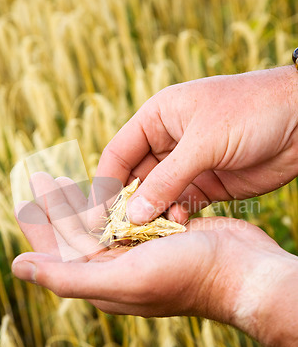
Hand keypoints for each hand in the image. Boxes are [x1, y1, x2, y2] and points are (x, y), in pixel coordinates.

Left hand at [12, 173, 297, 346]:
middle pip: (79, 232)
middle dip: (59, 205)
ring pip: (102, 219)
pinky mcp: (162, 232)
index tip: (25, 199)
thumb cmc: (185, 277)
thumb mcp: (124, 279)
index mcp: (104, 281)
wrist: (242, 270)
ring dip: (85, 197)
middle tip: (43, 176)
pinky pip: (130, 212)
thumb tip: (18, 268)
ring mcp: (141, 249)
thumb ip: (70, 277)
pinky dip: (117, 196)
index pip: (59, 253)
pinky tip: (109, 181)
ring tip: (66, 176)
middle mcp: (119, 267)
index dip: (39, 226)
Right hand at [95, 66, 297, 224]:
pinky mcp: (208, 184)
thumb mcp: (204, 142)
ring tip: (150, 231)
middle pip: (135, 178)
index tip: (96, 216)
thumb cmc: (251, 112)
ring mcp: (188, 165)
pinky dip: (176, 217)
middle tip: (119, 233)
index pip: (118, 154)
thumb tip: (134, 215)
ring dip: (152, 214)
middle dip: (128, 205)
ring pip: (157, 195)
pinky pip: (181, 204)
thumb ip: (168, 180)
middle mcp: (167, 142)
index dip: (105, 184)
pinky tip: (178, 225)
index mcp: (157, 118)